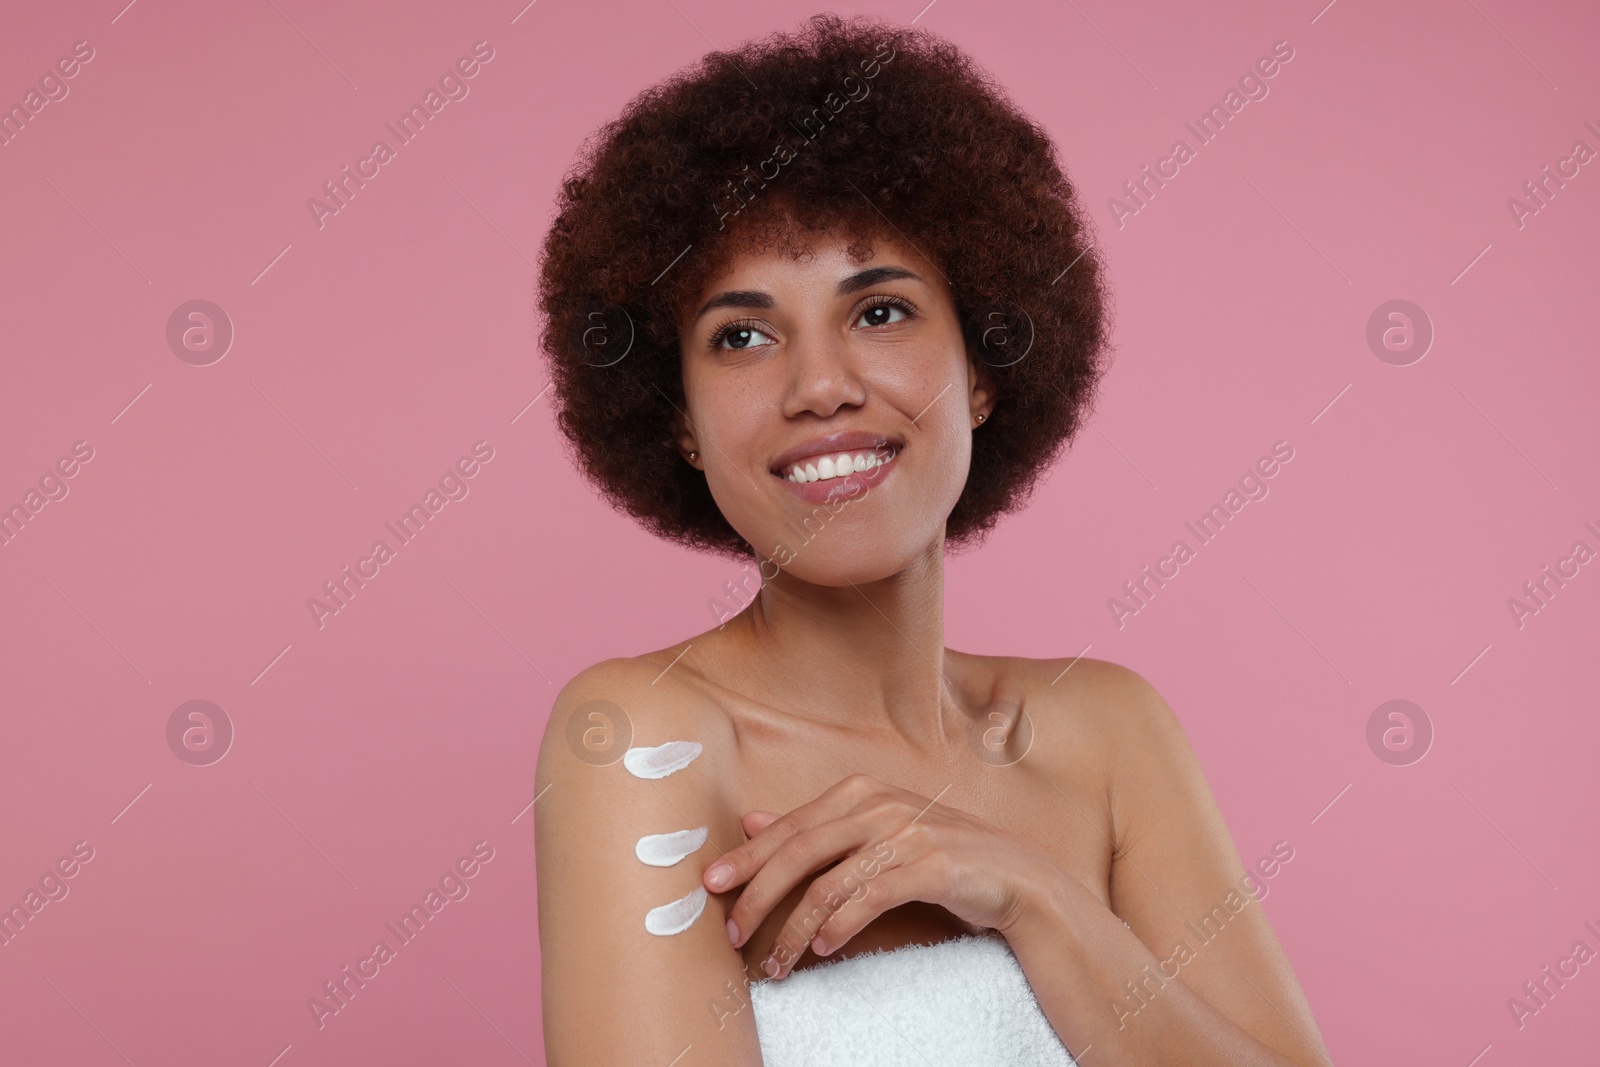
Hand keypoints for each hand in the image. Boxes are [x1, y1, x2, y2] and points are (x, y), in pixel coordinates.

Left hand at [701, 772, 1065, 977]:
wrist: (1012, 875)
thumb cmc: (935, 854)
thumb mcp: (872, 832)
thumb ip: (815, 827)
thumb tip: (750, 820)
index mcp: (860, 791)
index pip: (788, 827)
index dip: (746, 858)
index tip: (710, 887)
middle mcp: (879, 804)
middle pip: (799, 851)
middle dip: (758, 895)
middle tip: (732, 932)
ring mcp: (907, 833)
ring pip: (829, 883)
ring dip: (795, 929)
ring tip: (778, 962)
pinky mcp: (931, 865)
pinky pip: (870, 898)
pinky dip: (840, 927)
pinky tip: (822, 949)